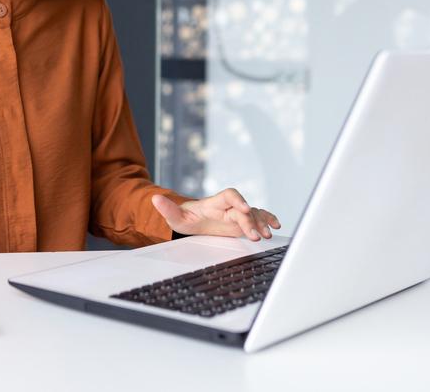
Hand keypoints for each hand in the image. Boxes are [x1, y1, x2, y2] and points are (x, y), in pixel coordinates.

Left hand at [151, 188, 281, 241]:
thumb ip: (167, 208)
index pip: (230, 195)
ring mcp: (236, 214)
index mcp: (215, 202)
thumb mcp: (174, 216)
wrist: (193, 221)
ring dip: (261, 222)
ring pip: (253, 214)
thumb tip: (154, 199)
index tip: (244, 209)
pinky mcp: (242, 222)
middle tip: (255, 236)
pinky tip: (275, 226)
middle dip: (250, 221)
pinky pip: (258, 218)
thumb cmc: (186, 218)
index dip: (238, 200)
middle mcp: (229, 206)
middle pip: (243, 209)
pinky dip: (267, 219)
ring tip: (267, 234)